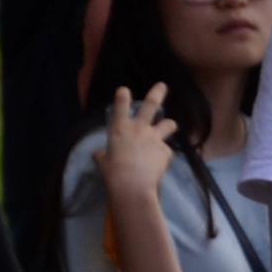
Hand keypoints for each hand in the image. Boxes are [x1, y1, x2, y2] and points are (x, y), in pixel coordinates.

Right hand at [97, 82, 177, 200]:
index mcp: (119, 129)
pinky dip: (163, 156)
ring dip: (169, 125)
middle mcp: (139, 129)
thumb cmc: (112, 173)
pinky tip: (159, 165)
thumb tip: (101, 154)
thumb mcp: (103, 162)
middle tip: (162, 85)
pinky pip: (167, 151)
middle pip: (151, 105)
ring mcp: (155, 138)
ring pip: (169, 124)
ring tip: (170, 126)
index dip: (122, 97)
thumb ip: (103, 155)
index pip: (120, 107)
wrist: (132, 185)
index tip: (124, 89)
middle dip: (157, 93)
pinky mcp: (166, 150)